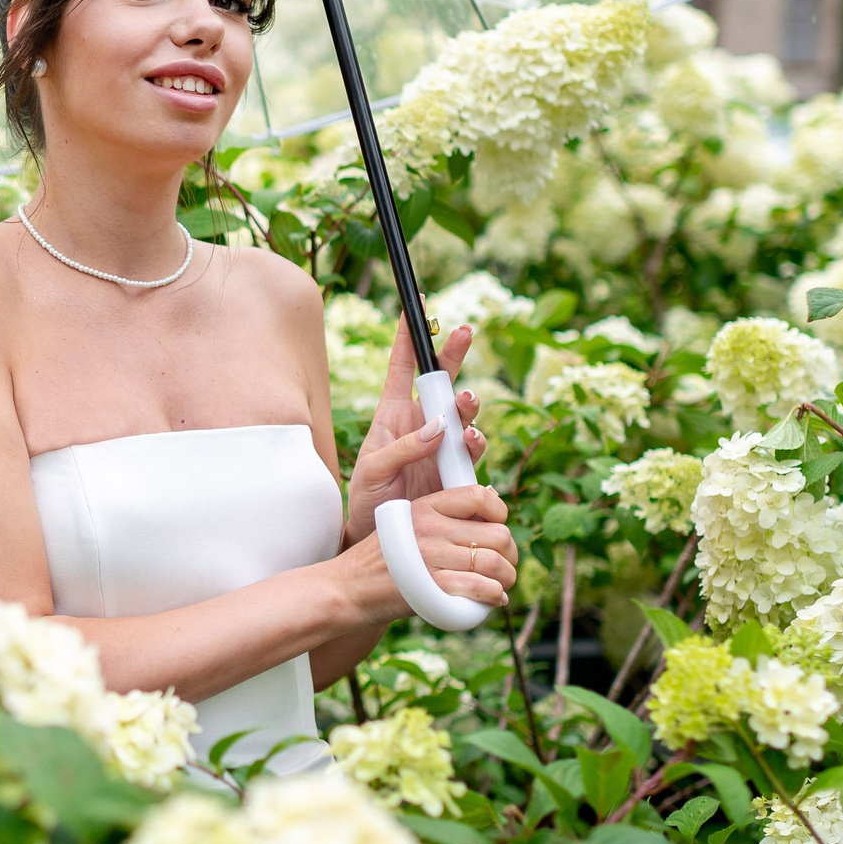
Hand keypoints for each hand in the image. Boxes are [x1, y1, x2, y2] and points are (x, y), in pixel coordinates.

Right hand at [332, 482, 515, 623]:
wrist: (347, 588)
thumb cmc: (381, 560)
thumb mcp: (406, 524)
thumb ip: (442, 516)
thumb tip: (492, 503)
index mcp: (426, 506)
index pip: (480, 495)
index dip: (500, 514)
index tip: (497, 530)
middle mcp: (431, 528)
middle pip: (498, 534)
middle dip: (510, 554)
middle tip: (505, 566)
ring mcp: (431, 556)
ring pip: (495, 563)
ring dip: (507, 578)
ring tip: (502, 586)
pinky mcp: (432, 586)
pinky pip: (482, 588)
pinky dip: (495, 596)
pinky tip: (493, 599)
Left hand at [343, 319, 487, 546]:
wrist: (383, 540)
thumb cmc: (366, 500)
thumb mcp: (371, 471)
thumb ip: (400, 448)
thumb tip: (437, 428)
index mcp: (392, 414)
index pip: (401, 366)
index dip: (409, 335)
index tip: (417, 303)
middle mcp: (421, 424)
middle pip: (441, 380)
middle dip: (454, 354)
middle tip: (465, 332)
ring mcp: (442, 446)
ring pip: (464, 413)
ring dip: (468, 403)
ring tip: (465, 403)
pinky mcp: (457, 470)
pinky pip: (473, 450)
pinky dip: (476, 442)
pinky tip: (470, 442)